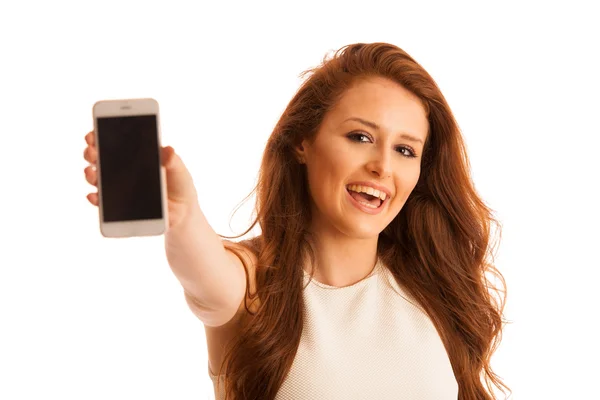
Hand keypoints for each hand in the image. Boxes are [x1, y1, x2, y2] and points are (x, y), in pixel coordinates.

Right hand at [83, 130, 199, 228]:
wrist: (183, 211)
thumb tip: (168, 150)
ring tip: (92, 172)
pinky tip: (94, 196)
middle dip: (91, 153)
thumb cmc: (180, 185)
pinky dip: (96, 199)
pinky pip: (103, 203)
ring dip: (90, 174)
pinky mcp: (120, 205)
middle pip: (100, 158)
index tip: (93, 134)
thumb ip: (173, 160)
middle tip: (92, 151)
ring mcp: (120, 187)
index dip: (100, 136)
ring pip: (97, 178)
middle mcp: (124, 169)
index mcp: (136, 155)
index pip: (114, 141)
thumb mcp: (179, 170)